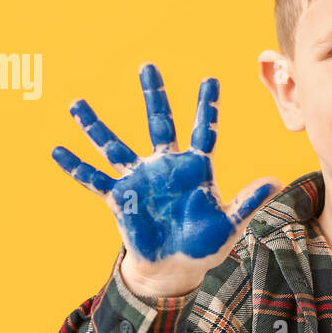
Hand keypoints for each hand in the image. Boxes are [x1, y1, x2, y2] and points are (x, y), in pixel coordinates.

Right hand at [52, 62, 282, 296]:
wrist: (175, 266)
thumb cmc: (203, 244)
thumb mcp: (229, 224)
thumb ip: (248, 201)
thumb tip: (275, 182)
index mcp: (195, 169)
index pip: (203, 131)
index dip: (206, 107)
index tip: (210, 79)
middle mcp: (165, 166)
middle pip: (159, 123)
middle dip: (154, 95)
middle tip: (147, 66)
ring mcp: (140, 178)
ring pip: (115, 145)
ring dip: (95, 126)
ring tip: (76, 103)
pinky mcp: (120, 197)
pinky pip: (93, 179)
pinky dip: (75, 166)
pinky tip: (56, 150)